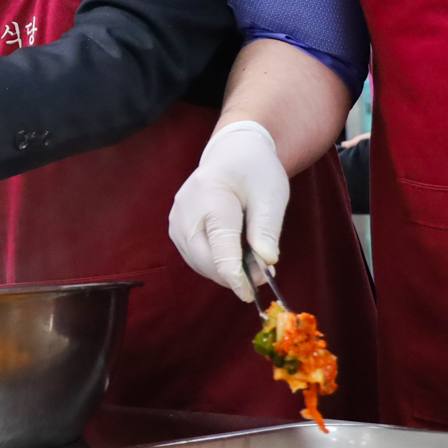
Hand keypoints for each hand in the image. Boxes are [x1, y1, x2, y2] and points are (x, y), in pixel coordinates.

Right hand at [169, 121, 288, 301]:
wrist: (232, 154)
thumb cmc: (254, 171)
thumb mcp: (271, 195)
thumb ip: (267, 229)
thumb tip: (266, 262)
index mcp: (211, 197)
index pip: (220, 247)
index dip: (235, 276)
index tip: (249, 294)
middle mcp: (186, 210)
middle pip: (205, 260)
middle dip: (233, 275)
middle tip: (264, 274)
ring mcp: (177, 221)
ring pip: (200, 263)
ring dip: (226, 271)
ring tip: (253, 259)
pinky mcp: (177, 230)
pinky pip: (196, 257)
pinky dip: (217, 263)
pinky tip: (237, 254)